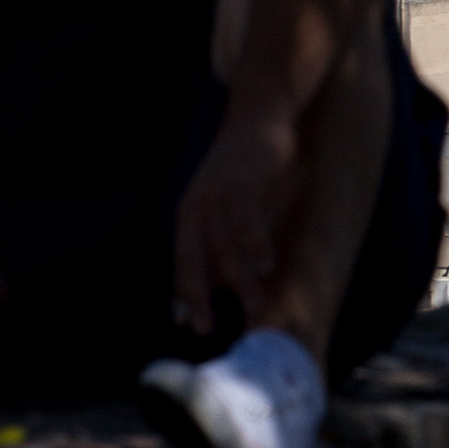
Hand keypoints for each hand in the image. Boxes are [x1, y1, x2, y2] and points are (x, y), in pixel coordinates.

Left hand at [173, 110, 299, 334]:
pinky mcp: (245, 182)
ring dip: (238, 277)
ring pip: (225, 243)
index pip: (182, 262)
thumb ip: (217, 247)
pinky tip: (265, 264)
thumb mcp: (220, 210)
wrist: (256, 120)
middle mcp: (198, 206)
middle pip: (195, 256)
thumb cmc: (241, 176)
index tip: (195, 327)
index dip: (187, 295)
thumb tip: (208, 287)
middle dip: (201, 294)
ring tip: (253, 306)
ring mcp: (220, 193)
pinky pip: (248, 217)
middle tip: (210, 327)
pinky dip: (254, 242)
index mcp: (189, 216)